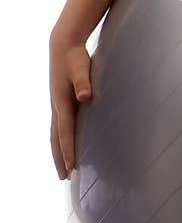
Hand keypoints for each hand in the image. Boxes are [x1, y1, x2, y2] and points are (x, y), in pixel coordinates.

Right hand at [49, 30, 92, 179]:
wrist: (63, 45)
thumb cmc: (74, 57)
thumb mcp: (81, 68)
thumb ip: (84, 83)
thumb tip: (85, 97)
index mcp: (62, 102)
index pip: (65, 132)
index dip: (67, 150)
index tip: (71, 167)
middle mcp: (57, 107)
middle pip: (56, 138)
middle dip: (60, 158)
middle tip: (64, 177)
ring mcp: (57, 105)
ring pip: (56, 134)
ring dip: (59, 151)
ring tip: (64, 167)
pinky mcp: (61, 102)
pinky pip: (60, 127)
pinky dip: (61, 140)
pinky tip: (67, 145)